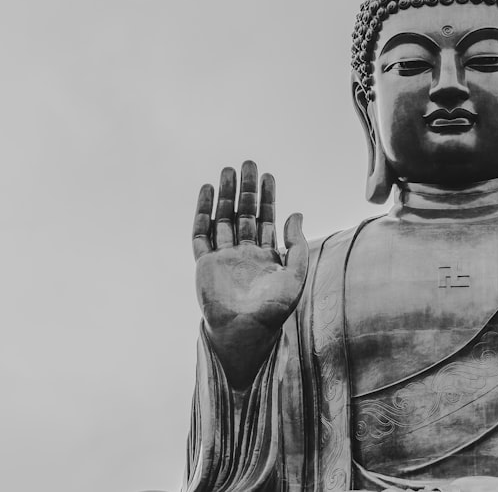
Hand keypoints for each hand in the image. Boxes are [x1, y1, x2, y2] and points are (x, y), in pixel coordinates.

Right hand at [193, 160, 307, 387]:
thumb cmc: (273, 311)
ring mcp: (223, 257)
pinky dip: (203, 212)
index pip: (265, 219)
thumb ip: (295, 245)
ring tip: (227, 170)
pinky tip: (207, 192)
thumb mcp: (295, 276)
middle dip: (246, 189)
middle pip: (243, 213)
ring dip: (225, 195)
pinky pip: (201, 234)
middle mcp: (243, 253)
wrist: (245, 333)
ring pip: (223, 218)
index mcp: (265, 256)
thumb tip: (296, 213)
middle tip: (247, 163)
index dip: (267, 197)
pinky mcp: (204, 264)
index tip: (268, 175)